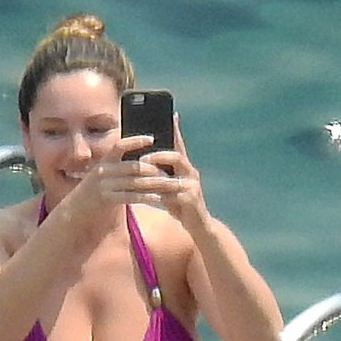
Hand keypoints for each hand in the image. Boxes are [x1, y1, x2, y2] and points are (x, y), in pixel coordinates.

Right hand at [63, 133, 171, 219]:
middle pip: (134, 167)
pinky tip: (158, 198)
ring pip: (134, 182)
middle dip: (155, 169)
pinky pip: (130, 197)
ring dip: (155, 184)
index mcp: (104, 160)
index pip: (120, 145)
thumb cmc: (96, 190)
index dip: (135, 141)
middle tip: (173, 170)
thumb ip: (120, 166)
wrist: (76, 209)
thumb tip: (143, 158)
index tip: (151, 138)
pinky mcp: (106, 199)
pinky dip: (146, 197)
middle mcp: (103, 170)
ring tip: (171, 184)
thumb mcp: (105, 174)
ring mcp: (103, 185)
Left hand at [141, 116, 210, 230]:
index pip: (179, 145)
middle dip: (158, 155)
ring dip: (155, 174)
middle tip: (143, 157)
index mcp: (186, 168)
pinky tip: (144, 196)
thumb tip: (143, 163)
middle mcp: (191, 174)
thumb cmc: (181, 206)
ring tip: (140, 175)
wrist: (199, 226)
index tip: (171, 114)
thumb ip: (162, 176)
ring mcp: (192, 186)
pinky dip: (156, 195)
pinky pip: (170, 195)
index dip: (175, 130)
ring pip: (171, 175)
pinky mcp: (190, 200)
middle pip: (176, 156)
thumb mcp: (170, 188)